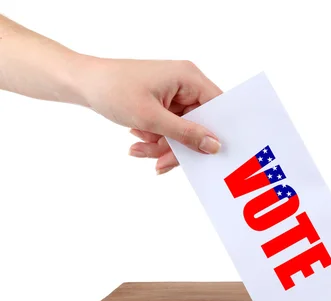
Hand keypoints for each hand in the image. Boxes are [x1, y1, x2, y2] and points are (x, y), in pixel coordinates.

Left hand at [80, 57, 221, 173]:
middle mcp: (186, 83)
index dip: (215, 131)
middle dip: (177, 145)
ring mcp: (175, 94)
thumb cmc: (112, 89)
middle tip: (160, 163)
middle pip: (198, 124)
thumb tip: (214, 146)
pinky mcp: (164, 103)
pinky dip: (156, 138)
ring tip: (139, 149)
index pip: (217, 107)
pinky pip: (170, 128)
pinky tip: (137, 141)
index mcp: (189, 77)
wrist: (81, 82)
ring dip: (162, 145)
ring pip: (182, 130)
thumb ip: (186, 134)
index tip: (208, 155)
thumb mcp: (151, 117)